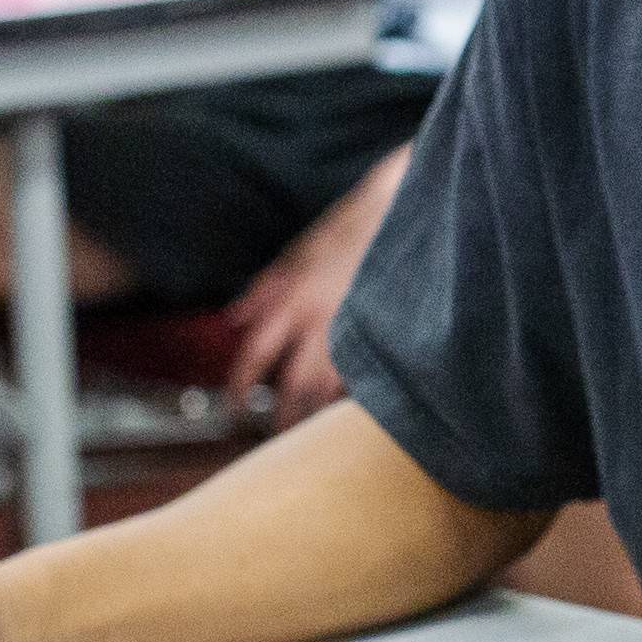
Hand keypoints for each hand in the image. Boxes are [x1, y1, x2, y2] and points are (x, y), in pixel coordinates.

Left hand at [224, 147, 408, 421]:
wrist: (407, 208)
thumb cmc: (354, 226)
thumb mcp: (301, 251)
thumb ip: (266, 287)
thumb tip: (234, 317)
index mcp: (294, 299)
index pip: (255, 354)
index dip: (239, 385)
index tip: (234, 409)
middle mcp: (322, 319)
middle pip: (294, 384)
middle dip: (284, 415)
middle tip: (279, 433)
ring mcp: (360, 328)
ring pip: (333, 387)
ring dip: (322, 410)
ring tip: (318, 426)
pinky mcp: (391, 333)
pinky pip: (370, 374)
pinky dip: (360, 391)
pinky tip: (359, 401)